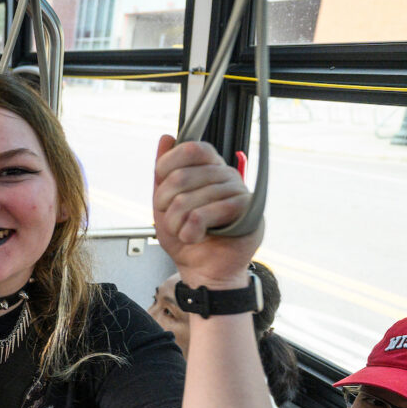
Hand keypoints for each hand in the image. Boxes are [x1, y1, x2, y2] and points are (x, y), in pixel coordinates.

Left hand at [151, 134, 261, 287]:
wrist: (202, 269)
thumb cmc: (186, 236)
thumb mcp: (164, 202)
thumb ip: (163, 172)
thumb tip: (166, 138)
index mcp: (209, 167)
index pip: (190, 148)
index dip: (167, 166)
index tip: (161, 190)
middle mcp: (226, 175)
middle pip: (182, 177)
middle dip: (164, 204)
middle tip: (170, 219)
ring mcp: (238, 192)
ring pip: (188, 200)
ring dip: (175, 223)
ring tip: (184, 232)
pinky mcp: (245, 213)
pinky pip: (203, 215)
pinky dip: (189, 231)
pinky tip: (195, 237)